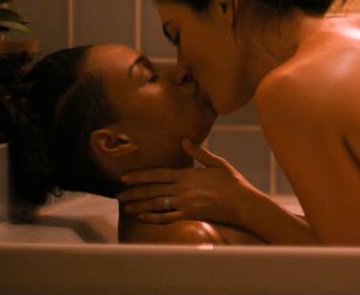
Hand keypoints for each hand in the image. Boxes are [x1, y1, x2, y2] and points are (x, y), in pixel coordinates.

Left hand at [118, 140, 257, 226]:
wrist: (242, 203)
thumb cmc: (232, 182)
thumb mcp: (217, 163)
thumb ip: (199, 153)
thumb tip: (183, 141)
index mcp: (187, 175)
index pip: (158, 174)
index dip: (139, 176)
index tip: (124, 177)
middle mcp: (182, 189)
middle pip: (152, 190)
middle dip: (133, 192)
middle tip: (117, 195)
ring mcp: (185, 204)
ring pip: (156, 204)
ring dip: (139, 205)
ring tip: (126, 207)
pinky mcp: (190, 215)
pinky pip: (167, 218)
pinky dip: (153, 217)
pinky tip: (144, 217)